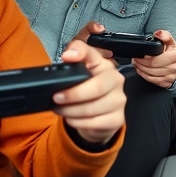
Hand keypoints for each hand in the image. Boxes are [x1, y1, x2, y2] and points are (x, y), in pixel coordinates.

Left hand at [56, 22, 126, 144]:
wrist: (98, 116)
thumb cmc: (86, 90)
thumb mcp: (77, 73)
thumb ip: (73, 59)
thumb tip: (69, 55)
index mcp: (104, 65)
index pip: (92, 54)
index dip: (80, 53)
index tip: (66, 57)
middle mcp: (116, 80)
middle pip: (97, 87)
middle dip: (73, 94)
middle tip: (56, 98)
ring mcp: (119, 100)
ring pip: (94, 108)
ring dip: (72, 111)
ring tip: (60, 110)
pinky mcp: (117, 119)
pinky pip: (95, 123)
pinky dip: (79, 123)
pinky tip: (72, 119)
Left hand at [132, 29, 175, 88]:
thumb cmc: (174, 54)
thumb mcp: (171, 42)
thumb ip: (165, 35)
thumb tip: (157, 33)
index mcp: (174, 56)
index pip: (155, 60)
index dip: (144, 59)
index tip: (138, 55)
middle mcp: (173, 68)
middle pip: (151, 68)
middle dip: (140, 64)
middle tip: (135, 59)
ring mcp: (170, 77)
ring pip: (151, 75)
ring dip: (141, 69)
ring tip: (136, 64)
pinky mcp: (166, 83)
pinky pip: (152, 80)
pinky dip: (144, 75)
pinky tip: (141, 70)